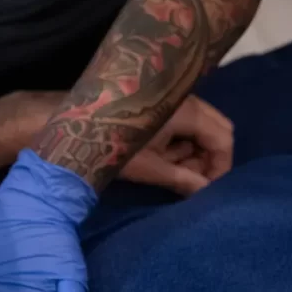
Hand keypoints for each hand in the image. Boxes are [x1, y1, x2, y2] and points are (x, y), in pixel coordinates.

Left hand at [0, 90, 232, 195]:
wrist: (68, 123)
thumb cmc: (108, 145)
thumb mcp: (149, 168)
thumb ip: (183, 180)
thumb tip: (205, 192)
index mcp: (188, 110)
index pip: (224, 138)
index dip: (221, 166)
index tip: (208, 188)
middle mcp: (183, 99)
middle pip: (214, 129)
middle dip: (206, 158)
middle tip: (187, 181)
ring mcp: (167, 99)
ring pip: (196, 127)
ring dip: (188, 152)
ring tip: (165, 171)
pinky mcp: (152, 104)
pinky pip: (177, 123)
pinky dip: (173, 143)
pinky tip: (153, 159)